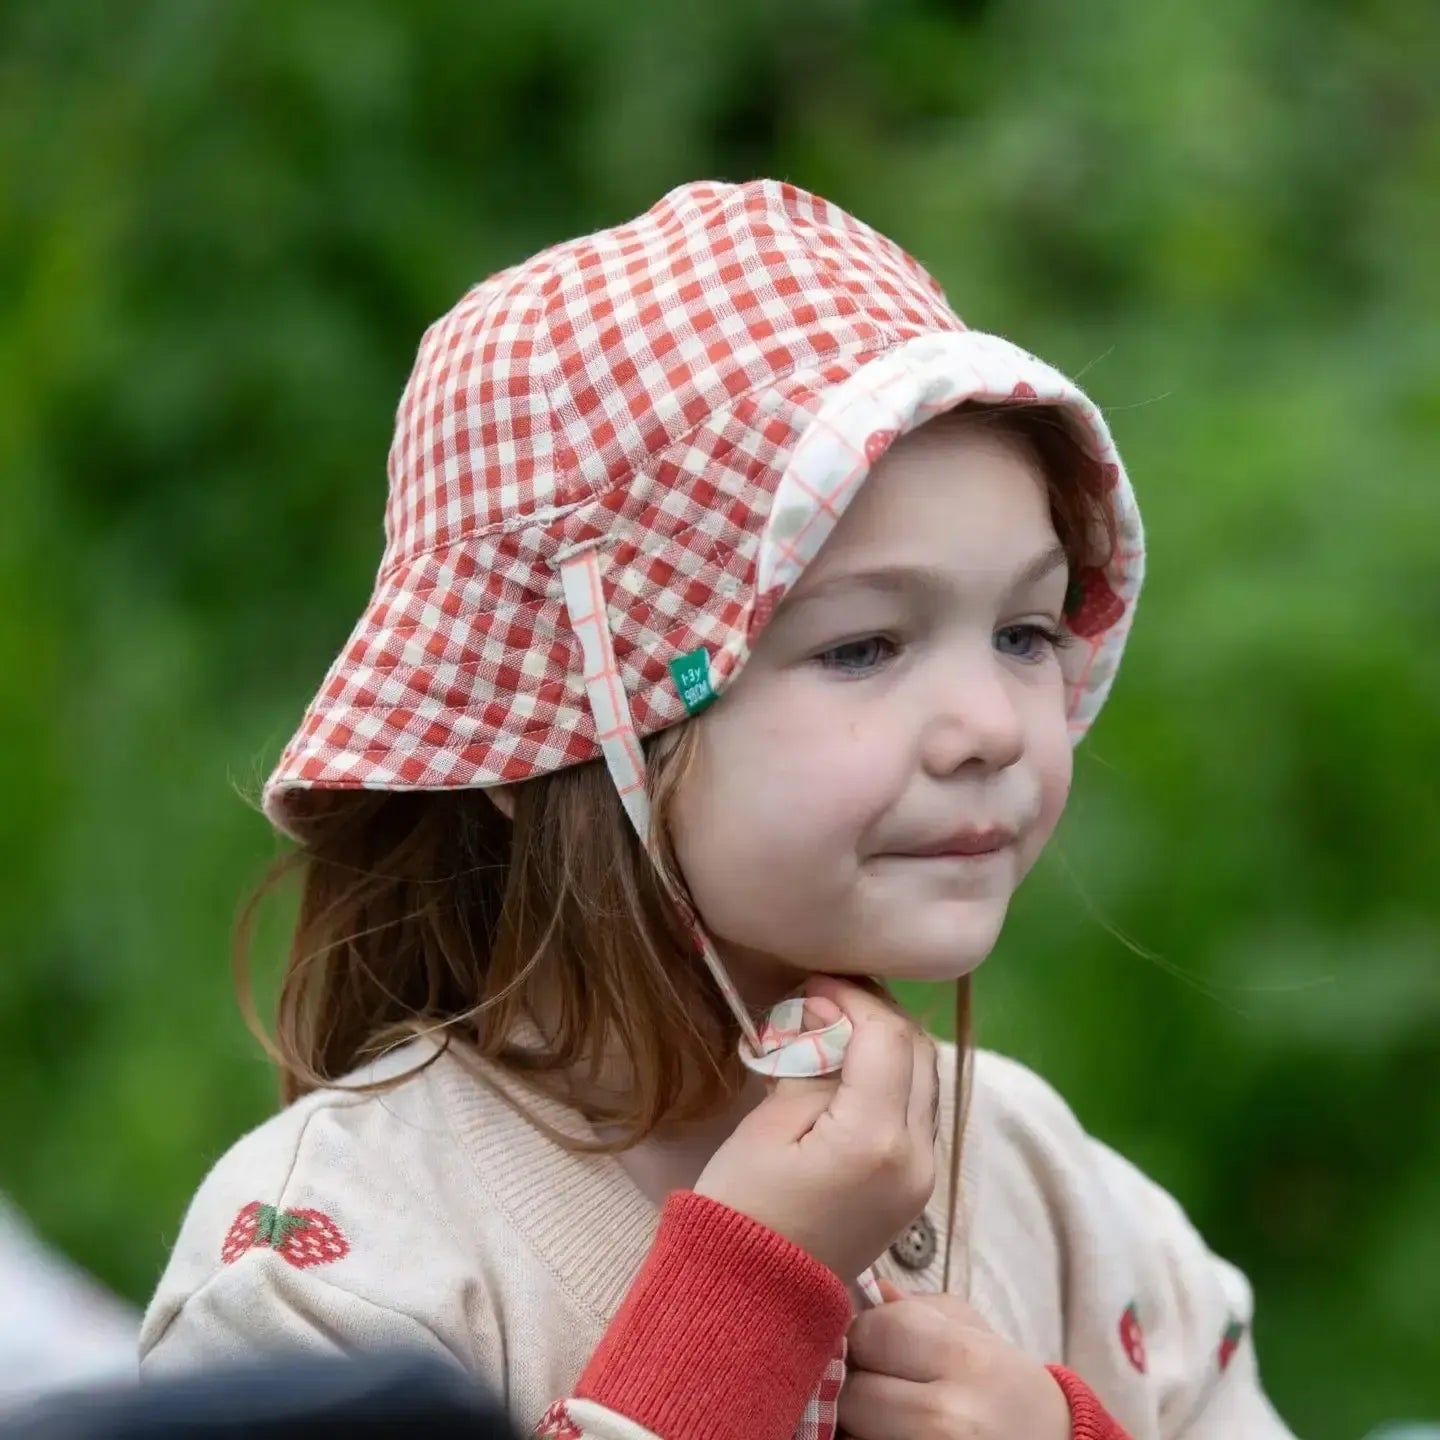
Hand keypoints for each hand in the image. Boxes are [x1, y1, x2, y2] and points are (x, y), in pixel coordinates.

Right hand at [695, 976, 937, 1281]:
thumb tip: (827, 1021)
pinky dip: (893, 1079)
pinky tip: (849, 1072)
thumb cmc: (742, 1212)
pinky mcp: (914, 1190)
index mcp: (877, 1138)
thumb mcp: (767, 1128)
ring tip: (834, 1029)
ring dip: (887, 1044)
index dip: (853, 996)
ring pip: (925, 1080)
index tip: (812, 982)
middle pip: (918, 1051)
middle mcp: (916, 1156)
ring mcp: (922, 1177)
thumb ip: (809, 1067)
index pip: (887, 1036)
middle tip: (825, 997)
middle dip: (875, 1013)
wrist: (751, 1303)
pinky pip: (918, 1112)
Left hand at [839, 1281, 1071, 1439]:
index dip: (865, 1333)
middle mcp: (946, 1418)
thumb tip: (869, 1291)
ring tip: (887, 1413)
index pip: (874, 1332)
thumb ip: (922, 1308)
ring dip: (857, 1423)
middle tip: (878, 1382)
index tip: (877, 1340)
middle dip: (856, 1383)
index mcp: (964, 1361)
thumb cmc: (1010, 1390)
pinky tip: (891, 1433)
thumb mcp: (980, 1336)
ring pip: (851, 1434)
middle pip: (852, 1392)